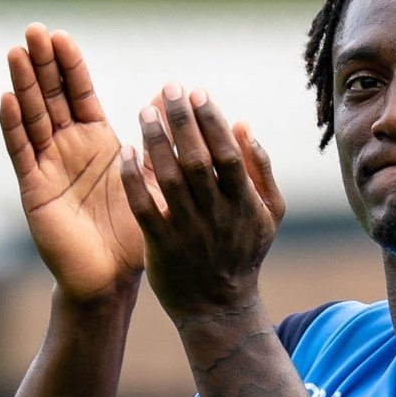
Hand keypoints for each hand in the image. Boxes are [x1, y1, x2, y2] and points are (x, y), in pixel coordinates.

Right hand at [0, 24, 162, 301]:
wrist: (112, 278)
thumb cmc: (132, 232)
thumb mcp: (147, 177)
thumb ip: (153, 138)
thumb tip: (168, 94)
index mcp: (96, 141)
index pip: (79, 93)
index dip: (69, 65)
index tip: (60, 35)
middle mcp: (68, 148)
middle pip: (51, 97)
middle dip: (42, 64)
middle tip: (32, 29)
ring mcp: (48, 167)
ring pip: (33, 118)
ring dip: (24, 85)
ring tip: (15, 52)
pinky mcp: (35, 190)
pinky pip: (22, 154)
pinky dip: (14, 127)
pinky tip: (7, 99)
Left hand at [119, 84, 285, 320]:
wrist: (219, 308)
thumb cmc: (243, 252)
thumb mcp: (269, 214)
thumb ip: (260, 169)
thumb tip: (242, 124)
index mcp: (245, 204)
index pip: (227, 154)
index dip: (212, 121)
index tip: (197, 92)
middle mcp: (217, 215)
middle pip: (198, 161)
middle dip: (183, 122)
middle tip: (170, 88)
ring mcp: (188, 231)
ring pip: (170, 180)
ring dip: (157, 142)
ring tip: (145, 111)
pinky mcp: (161, 246)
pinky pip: (144, 208)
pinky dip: (134, 179)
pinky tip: (126, 152)